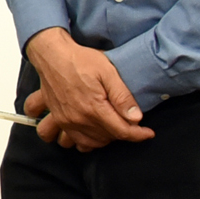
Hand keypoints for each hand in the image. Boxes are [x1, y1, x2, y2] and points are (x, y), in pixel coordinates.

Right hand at [23, 29, 153, 150]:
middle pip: (107, 138)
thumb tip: (136, 118)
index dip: (138, 135)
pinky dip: (83, 141)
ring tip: (111, 128)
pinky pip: (70, 141)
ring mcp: (65, 121)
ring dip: (104, 139)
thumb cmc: (80, 60)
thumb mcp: (108, 72)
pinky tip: (90, 133)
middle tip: (130, 122)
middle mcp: (78, 119)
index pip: (121, 131)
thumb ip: (122, 96)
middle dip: (122, 133)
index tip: (148, 133)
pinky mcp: (58, 119)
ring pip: (89, 143)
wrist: (52, 55)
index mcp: (93, 108)